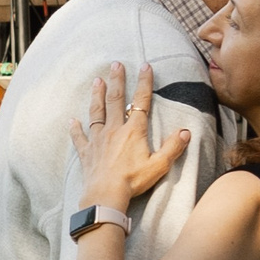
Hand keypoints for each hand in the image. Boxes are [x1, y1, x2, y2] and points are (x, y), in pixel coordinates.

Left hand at [66, 62, 187, 213]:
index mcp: (133, 131)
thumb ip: (173, 147)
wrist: (105, 195)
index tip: (145, 66)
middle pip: (115, 100)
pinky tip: (72, 121)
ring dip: (96, 95)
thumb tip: (186, 131)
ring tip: (96, 81)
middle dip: (117, 81)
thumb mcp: (159, 165)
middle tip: (116, 64)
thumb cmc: (133, 181)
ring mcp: (98, 140)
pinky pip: (80, 138)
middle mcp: (114, 130)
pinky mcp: (87, 153)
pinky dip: (75, 129)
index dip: (144, 83)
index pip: (141, 101)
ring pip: (97, 112)